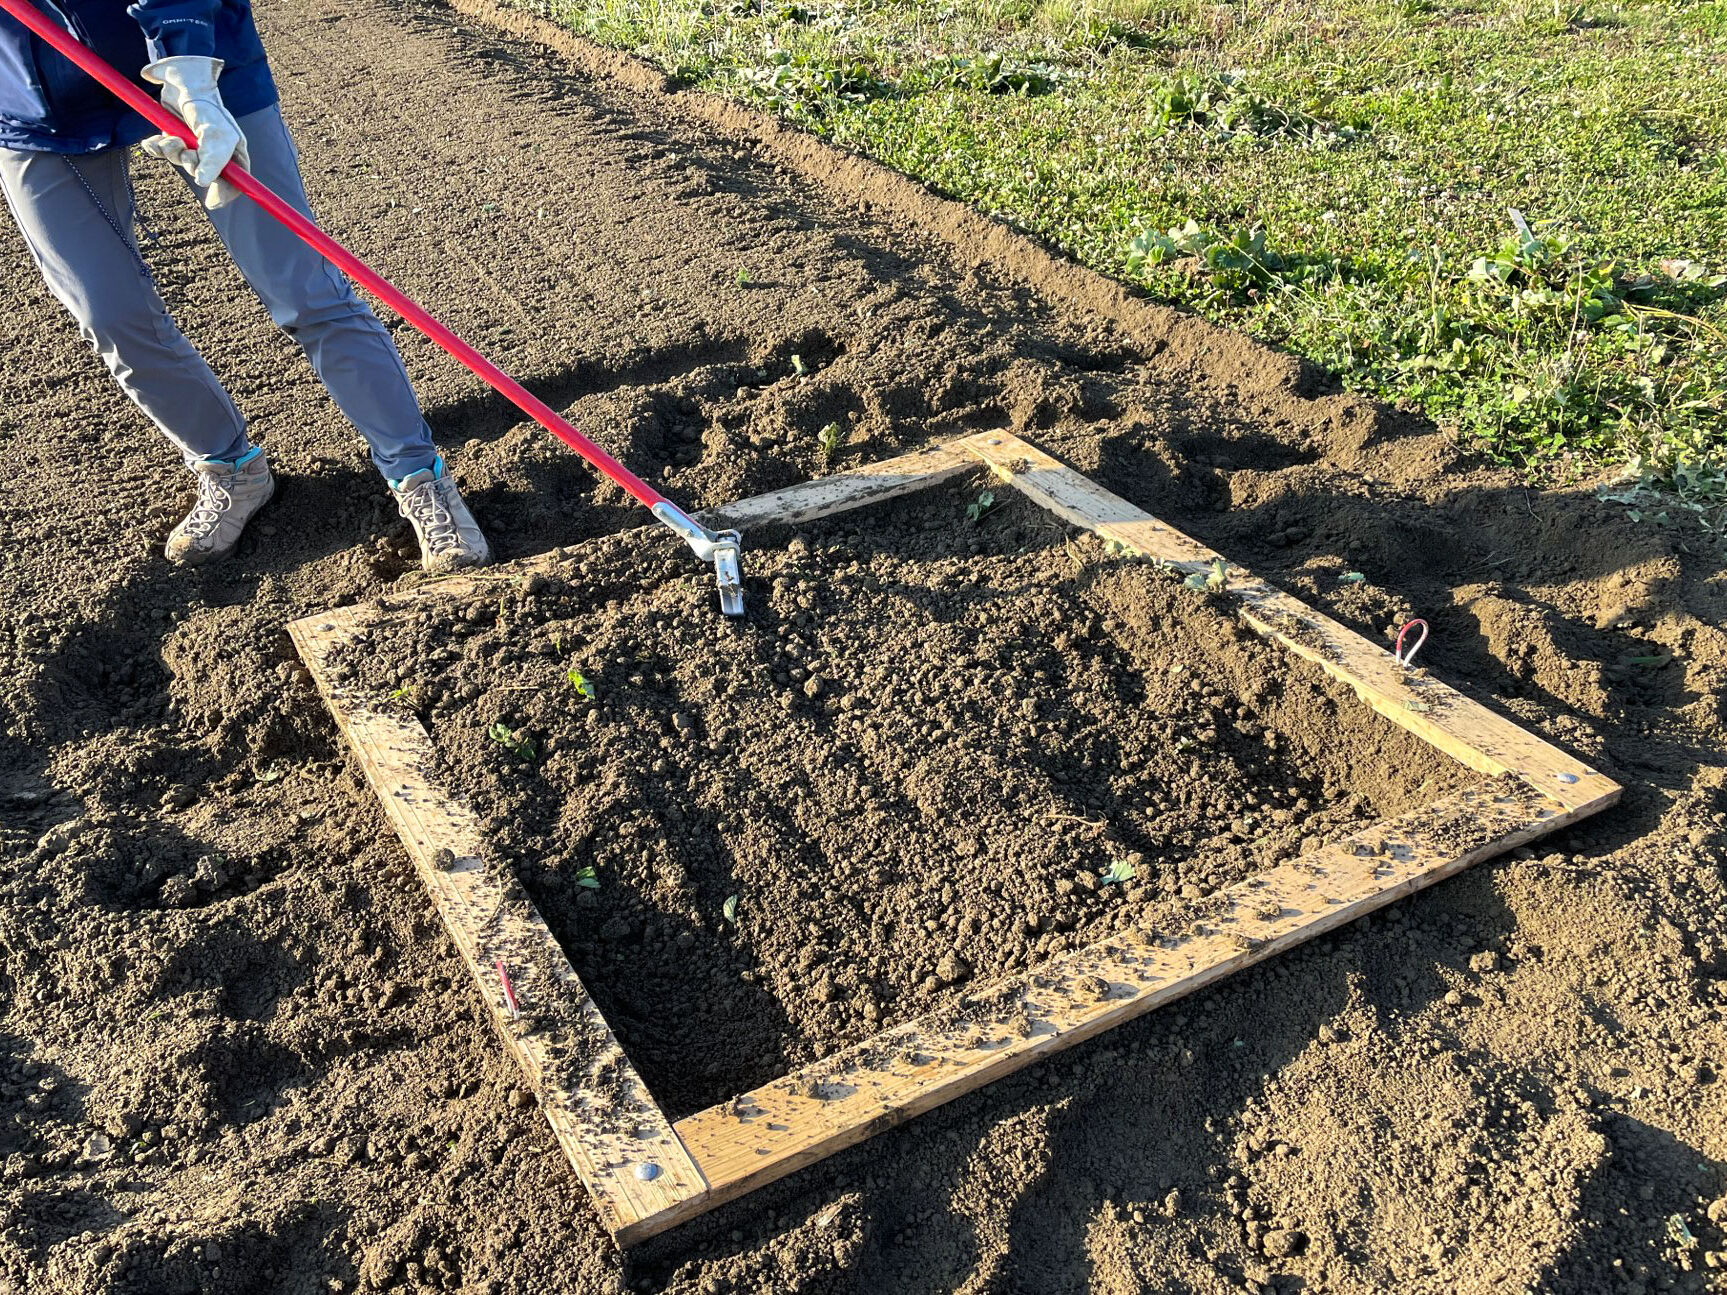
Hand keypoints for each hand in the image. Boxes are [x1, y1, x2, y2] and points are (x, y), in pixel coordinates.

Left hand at [140, 56, 249, 208]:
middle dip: (190, 165)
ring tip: (170, 138)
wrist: (182, 81)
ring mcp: (191, 144)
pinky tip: (153, 141)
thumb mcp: (217, 136)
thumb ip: (212, 161)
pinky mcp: (171, 135)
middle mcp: (212, 150)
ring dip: (171, 153)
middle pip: (202, 174)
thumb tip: (203, 183)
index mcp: (231, 152)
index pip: (234, 181)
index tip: (212, 202)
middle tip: (187, 153)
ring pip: (179, 162)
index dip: (224, 193)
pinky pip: (161, 152)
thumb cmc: (207, 107)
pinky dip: (155, 148)